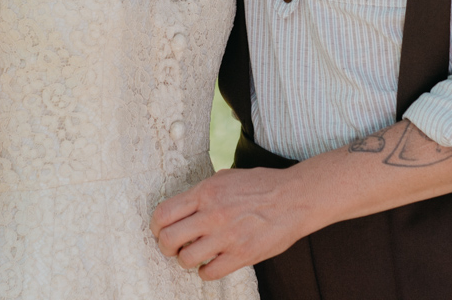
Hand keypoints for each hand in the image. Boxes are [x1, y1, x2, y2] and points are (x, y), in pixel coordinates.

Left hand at [150, 168, 306, 280]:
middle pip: (168, 239)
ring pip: (186, 259)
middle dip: (166, 246)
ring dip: (187, 260)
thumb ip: (203, 193)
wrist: (295, 198)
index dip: (156, 226)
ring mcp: (227, 236)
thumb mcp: (226, 178)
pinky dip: (206, 271)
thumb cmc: (262, 186)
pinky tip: (212, 263)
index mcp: (206, 192)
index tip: (161, 230)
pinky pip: (210, 273)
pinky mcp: (242, 255)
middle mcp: (212, 214)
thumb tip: (182, 207)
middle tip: (174, 247)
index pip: (163, 213)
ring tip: (195, 255)